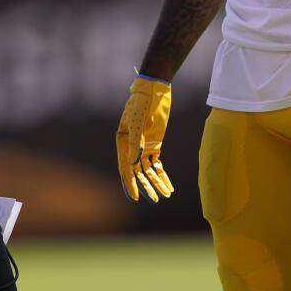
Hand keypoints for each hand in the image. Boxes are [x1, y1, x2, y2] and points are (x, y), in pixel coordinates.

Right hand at [116, 75, 173, 202]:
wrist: (155, 90)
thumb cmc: (142, 103)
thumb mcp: (138, 121)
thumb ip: (136, 141)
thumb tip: (133, 163)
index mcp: (122, 142)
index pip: (126, 167)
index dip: (131, 183)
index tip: (136, 197)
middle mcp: (131, 147)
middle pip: (138, 172)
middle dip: (147, 186)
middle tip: (155, 200)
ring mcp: (143, 147)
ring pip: (149, 170)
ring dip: (156, 183)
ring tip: (165, 195)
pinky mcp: (155, 144)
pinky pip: (157, 164)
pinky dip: (163, 175)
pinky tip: (168, 186)